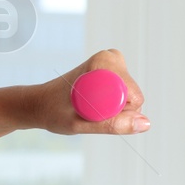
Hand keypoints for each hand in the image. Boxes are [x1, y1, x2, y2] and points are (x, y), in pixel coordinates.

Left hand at [33, 48, 147, 135]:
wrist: (39, 104)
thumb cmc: (54, 111)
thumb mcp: (80, 123)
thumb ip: (112, 125)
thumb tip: (145, 123)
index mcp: (104, 62)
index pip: (133, 97)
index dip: (115, 112)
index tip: (89, 110)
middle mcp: (111, 59)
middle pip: (133, 98)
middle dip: (114, 112)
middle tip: (85, 110)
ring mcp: (114, 66)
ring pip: (130, 100)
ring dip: (111, 110)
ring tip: (87, 107)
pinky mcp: (114, 74)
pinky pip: (125, 100)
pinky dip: (111, 108)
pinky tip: (93, 105)